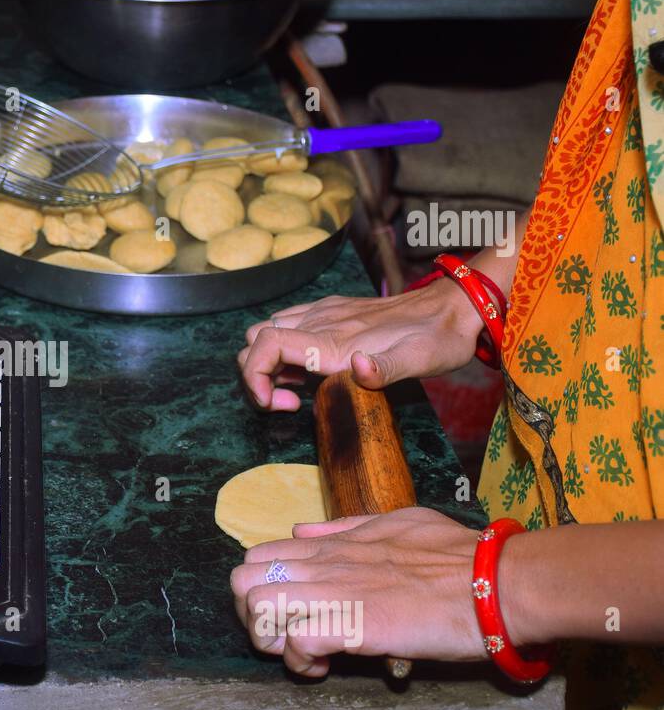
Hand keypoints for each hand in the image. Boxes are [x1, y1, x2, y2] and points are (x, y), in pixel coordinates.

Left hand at [229, 507, 486, 676]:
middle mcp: (326, 565)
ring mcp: (337, 593)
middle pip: (242, 581)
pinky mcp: (355, 624)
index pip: (258, 556)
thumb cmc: (458, 556)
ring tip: (300, 653)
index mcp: (333, 544)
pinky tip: (322, 668)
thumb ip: (345, 528)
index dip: (258, 588)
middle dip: (250, 615)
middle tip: (281, 636)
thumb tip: (301, 531)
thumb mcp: (395, 523)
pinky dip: (300, 661)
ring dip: (269, 639)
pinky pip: (296, 641)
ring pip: (259, 608)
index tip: (284, 611)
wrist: (498, 582)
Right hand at [236, 278, 480, 410]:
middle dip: (257, 376)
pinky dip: (281, 351)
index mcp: (333, 339)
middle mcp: (321, 322)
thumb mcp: (421, 360)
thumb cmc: (438, 338)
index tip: (274, 404)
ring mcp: (323, 313)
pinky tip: (309, 370)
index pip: (265, 344)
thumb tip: (357, 368)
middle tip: (289, 404)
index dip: (254, 376)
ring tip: (296, 392)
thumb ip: (387, 369)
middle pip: (255, 340)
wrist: (454, 305)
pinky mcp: (331, 312)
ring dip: (267, 365)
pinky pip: (286, 325)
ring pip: (265, 331)